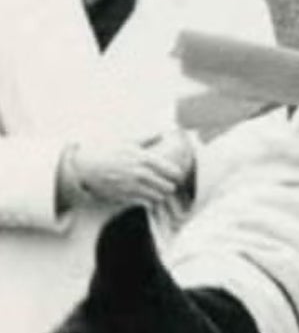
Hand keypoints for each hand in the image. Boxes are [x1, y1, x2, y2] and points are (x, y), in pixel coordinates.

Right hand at [59, 139, 191, 211]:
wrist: (85, 166)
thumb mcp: (128, 140)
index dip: (178, 173)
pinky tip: (149, 196)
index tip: (179, 173)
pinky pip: (144, 202)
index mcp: (143, 158)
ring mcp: (132, 186)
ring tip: (161, 190)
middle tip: (171, 183)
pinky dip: (150, 200)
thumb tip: (162, 131)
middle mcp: (140, 174)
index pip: (170, 170)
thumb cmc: (107, 151)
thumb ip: (147, 136)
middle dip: (171, 185)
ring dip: (162, 194)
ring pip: (158, 196)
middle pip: (167, 186)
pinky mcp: (124, 196)